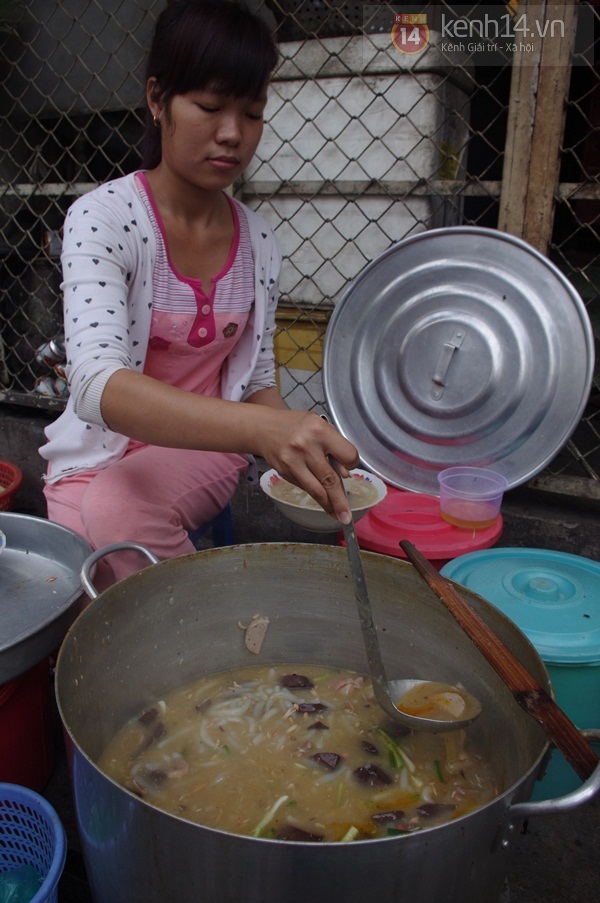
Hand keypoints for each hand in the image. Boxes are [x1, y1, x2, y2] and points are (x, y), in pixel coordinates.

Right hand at [256, 409, 358, 523]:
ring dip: (328, 505)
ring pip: (315, 489)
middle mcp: (306, 447)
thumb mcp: (320, 426)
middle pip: (329, 480)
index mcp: (320, 431)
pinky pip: (304, 487)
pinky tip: (322, 499)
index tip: (351, 467)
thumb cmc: (295, 425)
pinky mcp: (285, 472)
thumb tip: (345, 473)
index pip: (347, 455)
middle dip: (340, 501)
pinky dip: (314, 494)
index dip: (352, 463)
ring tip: (337, 515)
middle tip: (347, 516)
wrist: (263, 428)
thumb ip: (335, 446)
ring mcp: (293, 462)